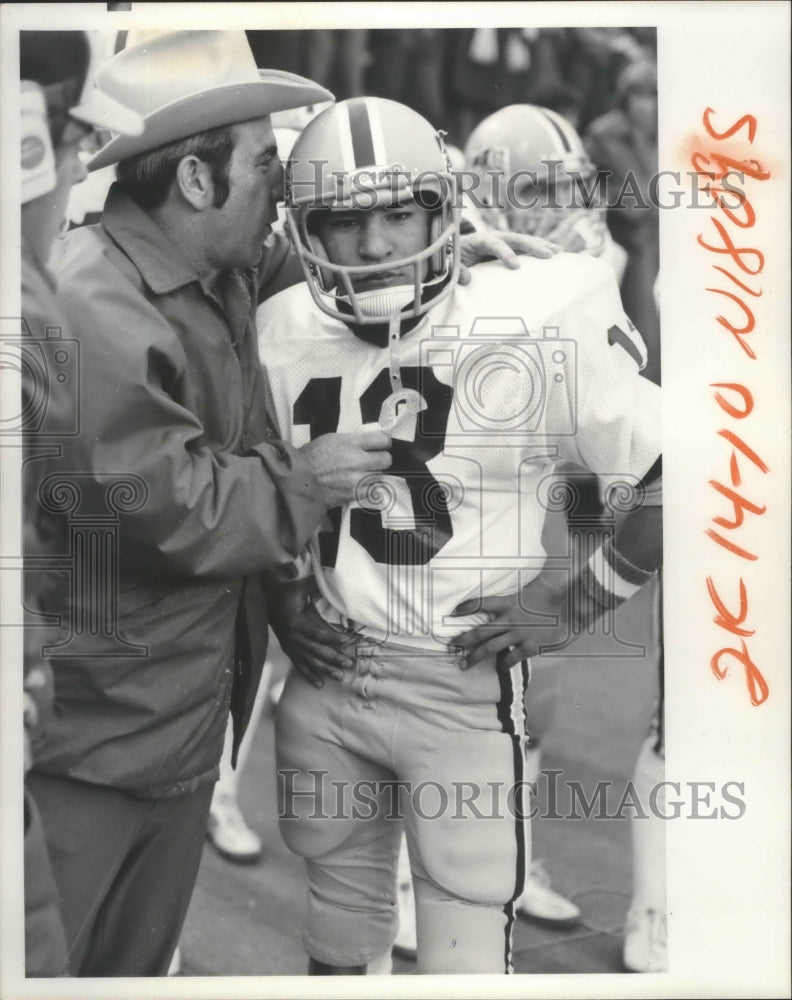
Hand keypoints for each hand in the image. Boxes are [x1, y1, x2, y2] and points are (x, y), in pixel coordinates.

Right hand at [268, 576, 355, 687]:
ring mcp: (288, 644)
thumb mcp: (301, 584)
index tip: (347, 641)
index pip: (317, 633)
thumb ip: (317, 583)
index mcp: (295, 621)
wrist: (267, 597)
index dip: (332, 638)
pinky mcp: (287, 649)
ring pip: (308, 660)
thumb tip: (333, 578)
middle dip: (332, 658)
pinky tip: (320, 684)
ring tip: (339, 676)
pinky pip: (298, 664)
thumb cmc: (288, 590)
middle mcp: (291, 636)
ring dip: (324, 669)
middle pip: (314, 650)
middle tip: (348, 664)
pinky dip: (309, 674)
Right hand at [300, 430, 390, 508]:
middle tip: (372, 461)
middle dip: (381, 459)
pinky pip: (371, 491)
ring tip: (362, 474)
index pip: (382, 440)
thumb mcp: (332, 439)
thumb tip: (371, 443)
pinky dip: (367, 488)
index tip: (381, 446)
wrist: (299, 480)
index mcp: (351, 443)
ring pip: (379, 477)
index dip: (384, 443)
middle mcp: (357, 461)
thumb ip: (354, 441)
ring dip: (373, 475)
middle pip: (386, 460)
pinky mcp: (354, 495)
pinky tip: (359, 485)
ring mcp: (357, 480)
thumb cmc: (312, 456)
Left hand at [450, 573, 577, 669]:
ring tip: (463, 664)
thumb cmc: (559, 592)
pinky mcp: (531, 647)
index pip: (482, 603)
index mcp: (510, 602)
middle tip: (451, 646)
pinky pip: (513, 657)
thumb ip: (527, 580)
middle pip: (480, 631)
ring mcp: (519, 634)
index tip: (453, 611)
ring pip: (490, 648)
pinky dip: (505, 664)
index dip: (466, 606)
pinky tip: (501, 668)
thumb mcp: (538, 582)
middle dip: (463, 639)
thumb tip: (530, 556)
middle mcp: (510, 619)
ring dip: (475, 657)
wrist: (575, 608)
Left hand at [458, 230, 560, 284]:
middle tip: (548, 255)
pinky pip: (527, 249)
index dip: (506, 253)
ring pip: (525, 241)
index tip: (516, 265)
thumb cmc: (456, 260)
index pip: (494, 243)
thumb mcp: (452, 264)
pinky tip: (556, 255)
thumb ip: (456, 269)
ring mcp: (504, 243)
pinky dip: (541, 251)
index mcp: (479, 240)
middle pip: (515, 239)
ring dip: (542, 246)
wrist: (457, 253)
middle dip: (532, 246)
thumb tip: (466, 278)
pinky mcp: (511, 250)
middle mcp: (495, 238)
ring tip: (558, 252)